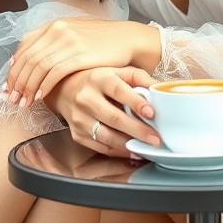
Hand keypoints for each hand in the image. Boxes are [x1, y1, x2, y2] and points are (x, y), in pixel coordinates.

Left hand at [5, 18, 146, 106]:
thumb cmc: (102, 41)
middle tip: (11, 99)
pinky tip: (38, 98)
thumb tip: (31, 60)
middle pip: (27, 59)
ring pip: (37, 67)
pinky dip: (43, 86)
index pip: (23, 48)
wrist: (128, 38)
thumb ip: (52, 43)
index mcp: (53, 25)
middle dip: (16, 82)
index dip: (13, 69)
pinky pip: (53, 73)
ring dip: (26, 88)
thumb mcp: (73, 35)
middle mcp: (57, 30)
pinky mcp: (79, 54)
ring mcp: (68, 42)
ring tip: (23, 103)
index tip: (8, 86)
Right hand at [44, 66, 160, 157]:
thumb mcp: (117, 71)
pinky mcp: (77, 133)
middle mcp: (86, 98)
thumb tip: (158, 89)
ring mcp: (80, 118)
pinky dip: (117, 152)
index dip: (135, 103)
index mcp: (99, 79)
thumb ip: (138, 78)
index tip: (151, 113)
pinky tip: (131, 151)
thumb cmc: (97, 80)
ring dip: (128, 145)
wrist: (65, 89)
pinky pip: (100, 147)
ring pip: (106, 136)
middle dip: (138, 130)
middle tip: (156, 138)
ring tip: (146, 148)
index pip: (119, 91)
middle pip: (114, 118)